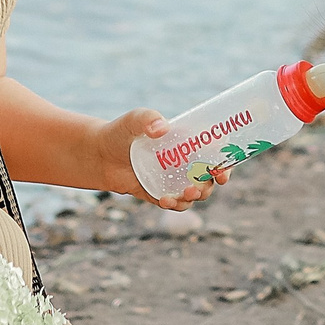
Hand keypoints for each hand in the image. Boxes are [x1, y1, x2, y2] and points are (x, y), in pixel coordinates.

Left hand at [97, 109, 215, 211]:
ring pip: (196, 193)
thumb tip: (162, 128)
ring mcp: (173, 180)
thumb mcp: (134, 120)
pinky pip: (175, 203)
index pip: (214, 152)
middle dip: (213, 183)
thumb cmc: (120, 132)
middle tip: (208, 182)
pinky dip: (175, 204)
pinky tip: (165, 200)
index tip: (224, 168)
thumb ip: (147, 119)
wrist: (98, 155)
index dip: (225, 161)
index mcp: (186, 143)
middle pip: (210, 177)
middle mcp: (183, 163)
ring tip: (186, 193)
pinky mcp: (160, 194)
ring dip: (196, 195)